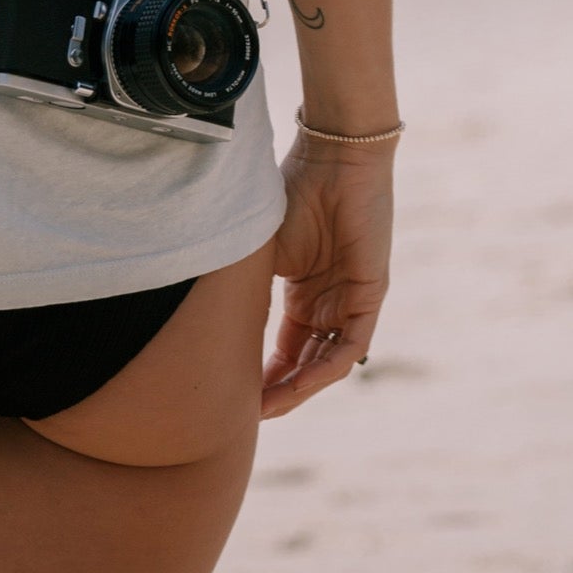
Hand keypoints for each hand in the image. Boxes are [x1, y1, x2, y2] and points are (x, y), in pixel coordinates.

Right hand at [259, 132, 393, 419]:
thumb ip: (245, 285)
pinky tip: (298, 385)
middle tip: (245, 414)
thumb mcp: (262, 248)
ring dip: (298, 389)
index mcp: (303, 293)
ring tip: (265, 408)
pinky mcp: (370, 296)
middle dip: (277, 391)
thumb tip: (203, 319)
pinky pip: (348, 348)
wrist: (334, 158)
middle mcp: (328, 303)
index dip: (262, 374)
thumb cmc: (295, 191)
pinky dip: (323, 370)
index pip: (284, 348)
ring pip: (325, 363)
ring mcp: (350, 302)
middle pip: (303, 362)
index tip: (233, 396)